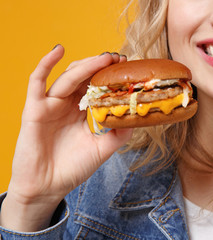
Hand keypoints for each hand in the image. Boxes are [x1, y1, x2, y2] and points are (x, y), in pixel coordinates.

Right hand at [0, 45, 132, 231]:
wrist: (47, 187)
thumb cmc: (73, 168)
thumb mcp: (103, 149)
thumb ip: (119, 133)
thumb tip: (136, 117)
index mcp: (82, 111)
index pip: (96, 86)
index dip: (110, 76)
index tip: (127, 67)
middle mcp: (67, 105)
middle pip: (84, 77)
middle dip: (101, 66)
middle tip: (119, 59)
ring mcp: (50, 105)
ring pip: (68, 77)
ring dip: (86, 65)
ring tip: (105, 58)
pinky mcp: (34, 109)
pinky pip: (37, 82)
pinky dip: (46, 64)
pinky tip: (58, 50)